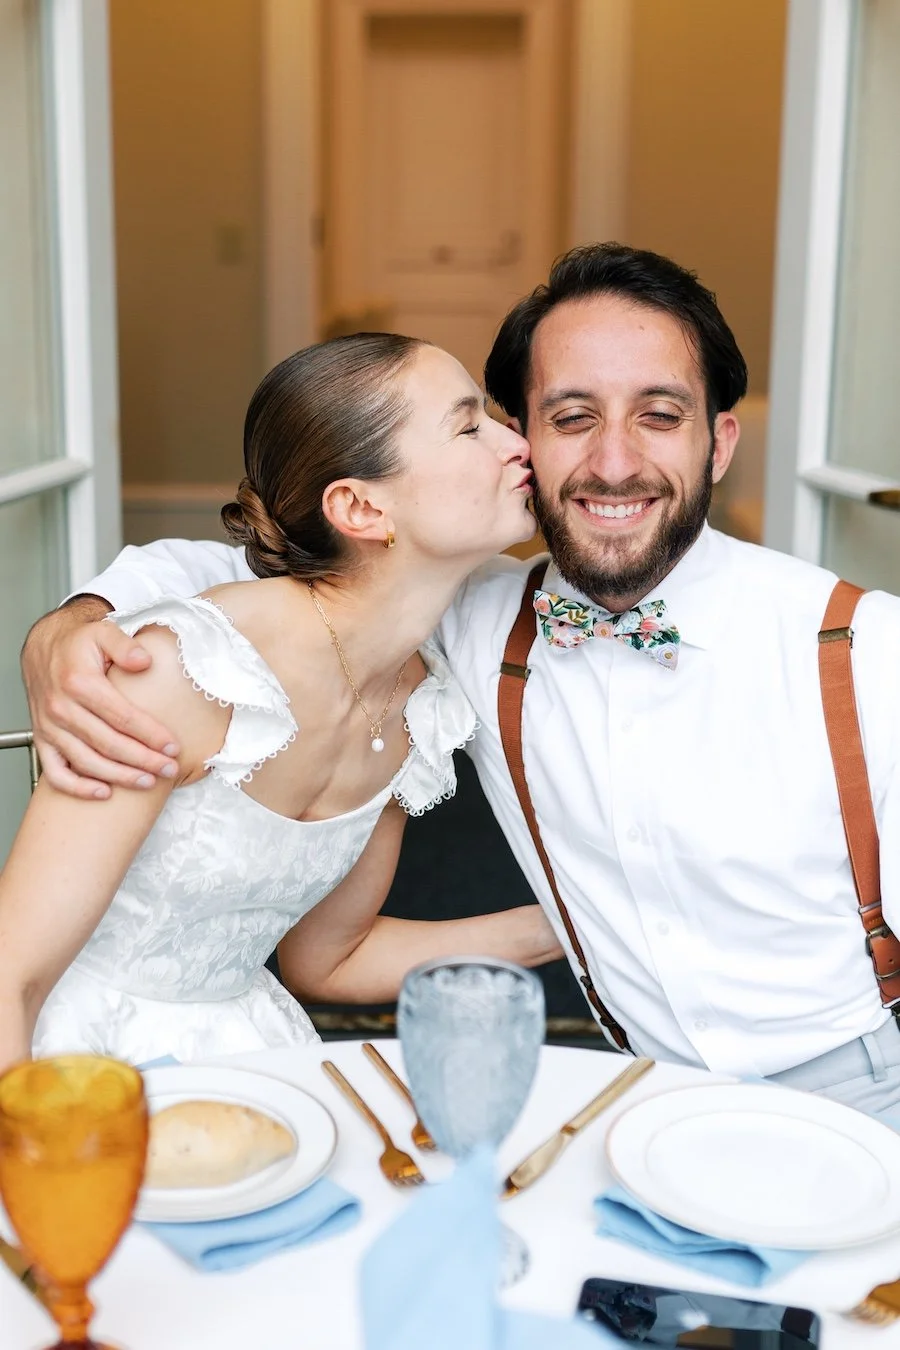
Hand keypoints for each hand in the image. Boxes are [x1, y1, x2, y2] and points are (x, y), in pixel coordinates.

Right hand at [20, 597, 180, 797]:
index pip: (123, 717)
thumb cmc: (78, 642)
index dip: (151, 735)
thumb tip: (144, 660)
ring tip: (147, 782)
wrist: (44, 647)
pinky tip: (103, 793)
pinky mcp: (43, 739)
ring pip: (86, 762)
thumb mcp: (104, 631)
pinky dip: (78, 788)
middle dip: (143, 760)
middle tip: (169, 769)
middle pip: (109, 744)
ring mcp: (50, 727)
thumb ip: (125, 645)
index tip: (173, 747)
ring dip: (119, 776)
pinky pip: (56, 773)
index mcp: (79, 683)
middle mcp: (61, 708)